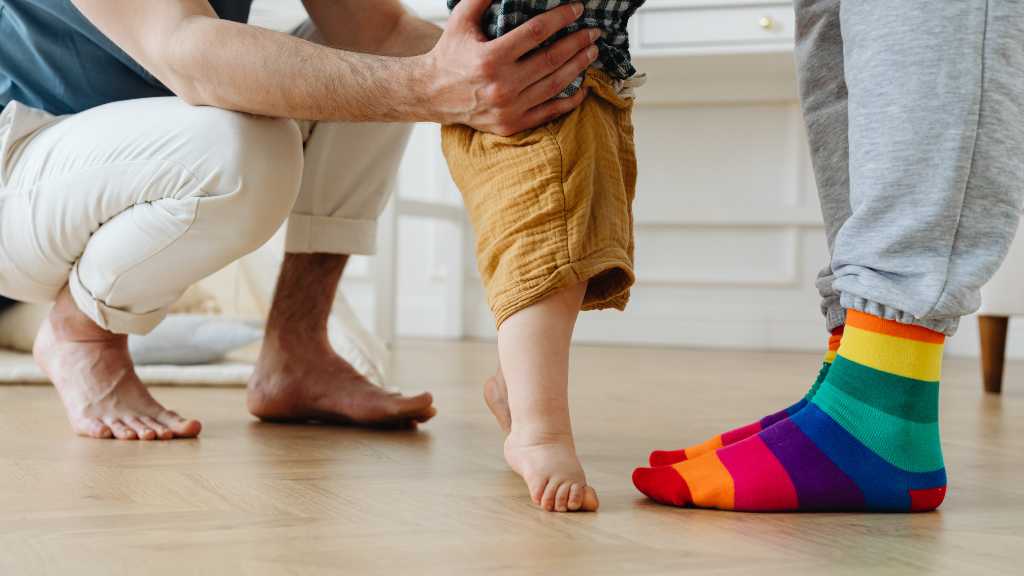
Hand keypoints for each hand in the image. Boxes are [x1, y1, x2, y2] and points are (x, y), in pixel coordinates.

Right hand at [421, 0, 599, 135]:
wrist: (432, 94)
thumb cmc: (450, 53)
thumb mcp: (461, 20)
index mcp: (491, 57)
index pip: (536, 32)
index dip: (561, 18)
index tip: (577, 10)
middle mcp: (502, 85)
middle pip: (552, 60)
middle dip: (577, 43)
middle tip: (594, 32)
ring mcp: (509, 108)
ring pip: (555, 85)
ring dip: (578, 67)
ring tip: (591, 52)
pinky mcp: (512, 124)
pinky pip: (549, 112)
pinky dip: (570, 100)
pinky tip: (583, 86)